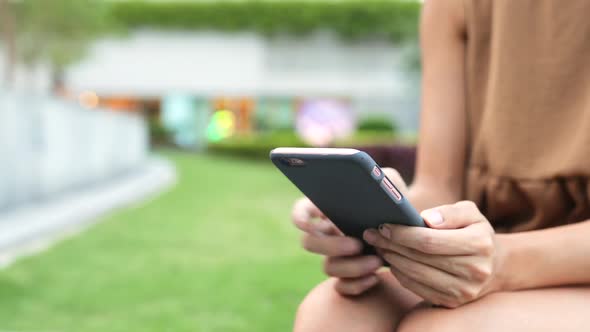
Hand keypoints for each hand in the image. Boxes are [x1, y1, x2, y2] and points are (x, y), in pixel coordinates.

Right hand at [291, 168, 406, 295]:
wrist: (413, 227)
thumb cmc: (396, 200)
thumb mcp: (389, 181)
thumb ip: (377, 177)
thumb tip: (365, 184)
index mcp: (329, 208)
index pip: (302, 210)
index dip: (298, 216)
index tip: (306, 223)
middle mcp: (328, 234)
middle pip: (309, 243)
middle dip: (330, 245)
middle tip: (357, 244)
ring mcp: (337, 257)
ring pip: (328, 267)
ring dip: (351, 266)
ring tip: (377, 261)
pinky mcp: (350, 276)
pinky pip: (343, 287)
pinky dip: (357, 285)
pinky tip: (375, 278)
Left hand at [363, 201, 503, 307]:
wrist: (494, 265)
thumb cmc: (474, 231)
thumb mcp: (469, 213)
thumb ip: (449, 212)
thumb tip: (426, 219)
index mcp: (479, 244)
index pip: (429, 240)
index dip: (402, 234)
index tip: (384, 226)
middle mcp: (474, 271)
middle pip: (419, 258)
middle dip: (391, 245)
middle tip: (372, 234)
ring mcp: (463, 291)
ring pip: (415, 275)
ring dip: (392, 260)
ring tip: (379, 246)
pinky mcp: (452, 302)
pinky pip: (417, 288)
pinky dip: (400, 274)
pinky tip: (392, 261)